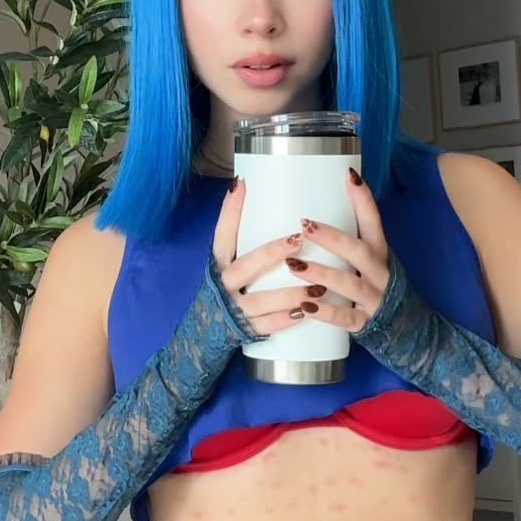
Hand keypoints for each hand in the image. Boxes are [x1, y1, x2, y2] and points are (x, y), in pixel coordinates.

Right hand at [211, 180, 330, 334]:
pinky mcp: (243, 331)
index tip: (243, 186)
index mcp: (218, 263)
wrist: (204, 334)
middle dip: (271, 253)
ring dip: (289, 294)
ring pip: (260, 300)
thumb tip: (249, 188)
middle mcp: (223, 284)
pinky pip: (265, 327)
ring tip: (317, 287)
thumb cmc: (226, 290)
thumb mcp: (226, 263)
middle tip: (298, 239)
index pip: (221, 233)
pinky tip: (305, 313)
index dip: (230, 211)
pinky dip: (285, 321)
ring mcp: (233, 309)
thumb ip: (240, 237)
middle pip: (245, 266)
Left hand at [285, 168, 393, 334]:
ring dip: (322, 273)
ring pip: (349, 283)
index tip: (350, 176)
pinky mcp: (366, 323)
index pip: (374, 222)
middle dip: (332, 238)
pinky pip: (345, 318)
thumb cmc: (378, 287)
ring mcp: (374, 299)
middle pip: (359, 251)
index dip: (364, 200)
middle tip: (305, 225)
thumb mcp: (371, 262)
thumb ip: (348, 244)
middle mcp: (380, 274)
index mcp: (380, 254)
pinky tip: (306, 307)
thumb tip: (313, 218)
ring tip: (294, 266)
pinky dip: (326, 312)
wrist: (409, 329)